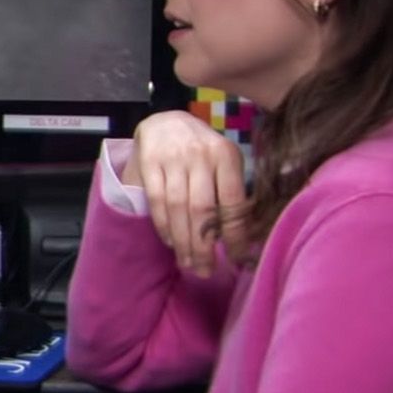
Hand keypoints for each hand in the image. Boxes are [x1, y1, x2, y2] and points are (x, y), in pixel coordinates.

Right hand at [123, 110, 249, 275]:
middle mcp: (200, 156)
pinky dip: (164, 225)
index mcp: (226, 155)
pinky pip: (157, 201)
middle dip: (204, 246)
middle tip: (206, 271)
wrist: (166, 121)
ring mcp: (172, 159)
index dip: (235, 235)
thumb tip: (243, 238)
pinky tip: (170, 241)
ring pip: (178, 208)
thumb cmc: (202, 149)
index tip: (237, 261)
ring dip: (182, 241)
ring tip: (188, 263)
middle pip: (203, 210)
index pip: (233, 202)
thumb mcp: (224, 161)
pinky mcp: (149, 162)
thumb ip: (232, 191)